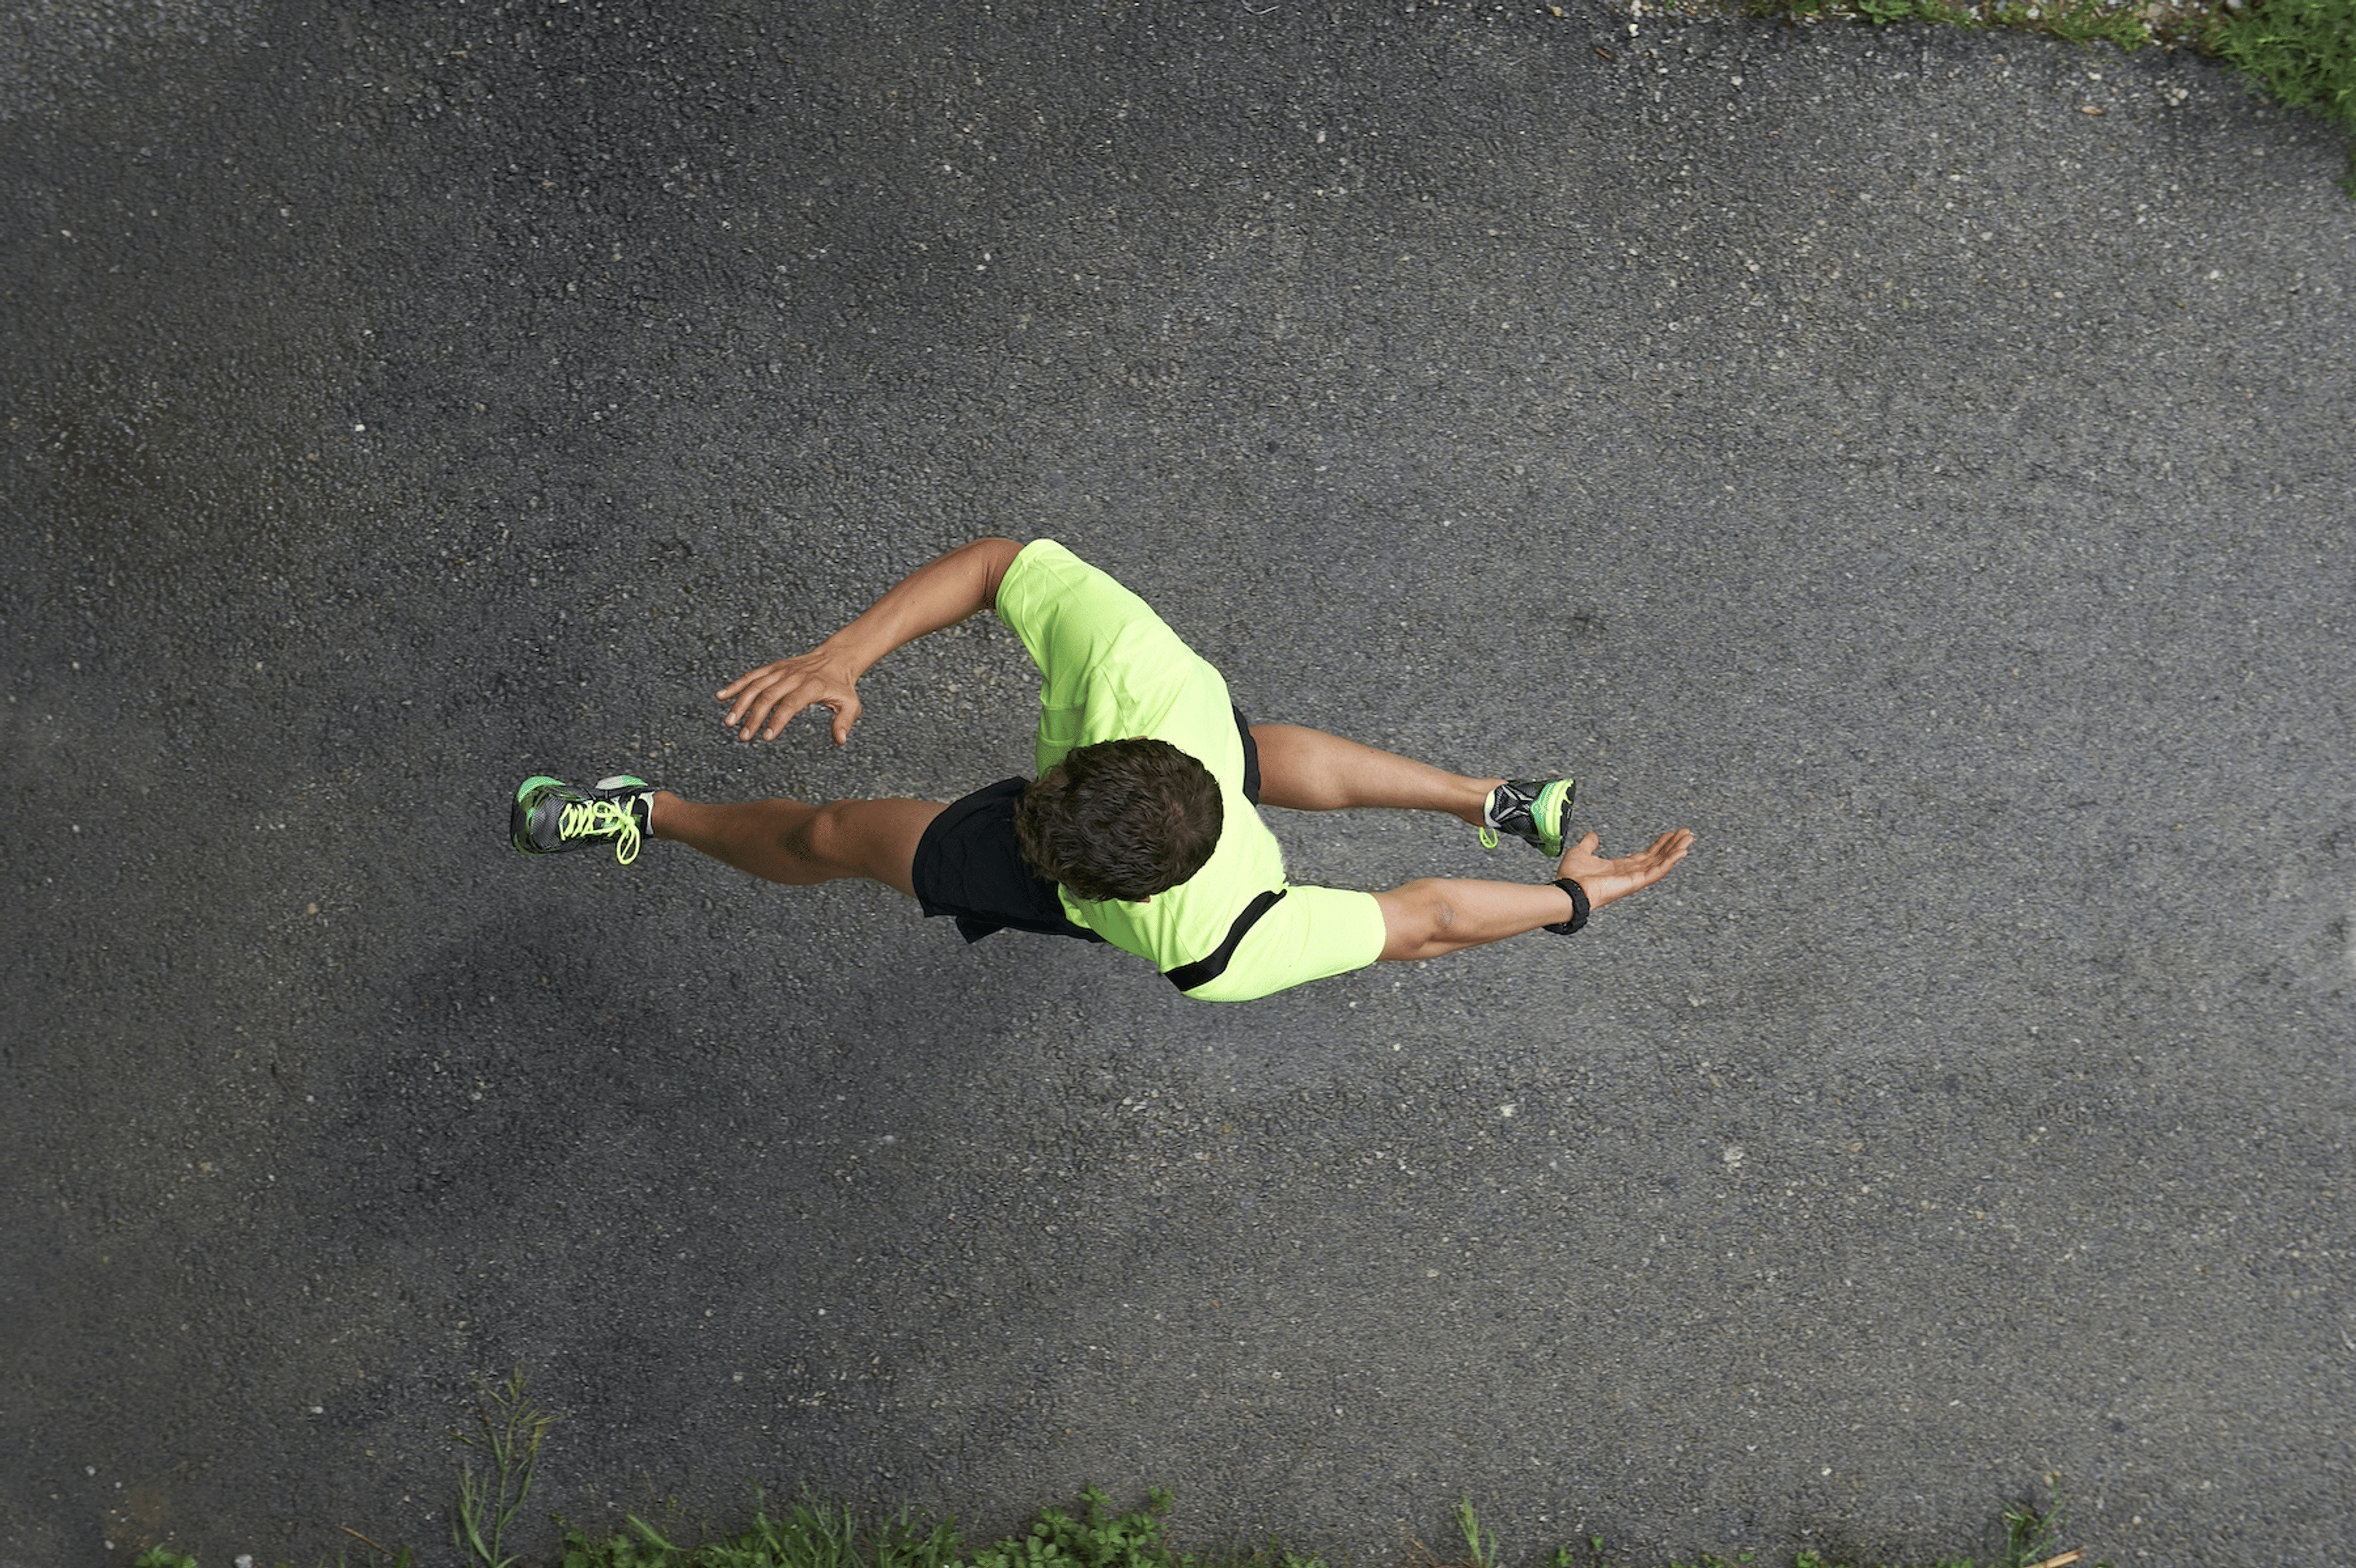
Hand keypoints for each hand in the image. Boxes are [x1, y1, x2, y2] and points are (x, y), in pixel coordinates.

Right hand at [715, 648, 864, 743]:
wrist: (836, 658)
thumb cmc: (842, 686)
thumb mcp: (851, 705)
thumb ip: (844, 722)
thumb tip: (840, 741)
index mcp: (811, 686)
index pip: (790, 704)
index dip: (776, 721)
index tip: (766, 737)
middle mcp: (793, 676)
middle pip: (768, 696)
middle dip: (753, 717)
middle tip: (743, 737)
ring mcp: (781, 670)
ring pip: (755, 685)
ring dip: (740, 703)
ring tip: (729, 722)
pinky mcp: (773, 667)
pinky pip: (751, 676)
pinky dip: (735, 685)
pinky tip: (721, 697)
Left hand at [1556, 827, 1693, 911]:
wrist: (1568, 890)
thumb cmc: (1572, 876)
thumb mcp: (1581, 852)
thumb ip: (1589, 844)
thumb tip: (1593, 835)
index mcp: (1620, 868)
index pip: (1645, 855)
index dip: (1659, 844)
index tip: (1670, 834)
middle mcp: (1630, 874)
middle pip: (1657, 858)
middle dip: (1672, 845)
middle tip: (1686, 834)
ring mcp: (1634, 879)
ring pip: (1661, 863)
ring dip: (1676, 851)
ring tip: (1688, 839)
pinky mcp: (1635, 883)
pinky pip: (1657, 872)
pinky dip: (1670, 862)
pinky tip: (1681, 852)